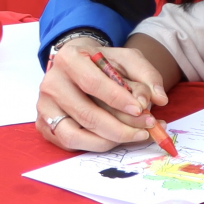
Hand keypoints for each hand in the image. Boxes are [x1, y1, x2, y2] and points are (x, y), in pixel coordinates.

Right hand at [34, 39, 164, 150]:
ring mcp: (45, 106)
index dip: (118, 99)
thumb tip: (159, 99)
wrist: (78, 65)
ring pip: (77, 134)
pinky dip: (96, 145)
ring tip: (135, 135)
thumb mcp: (128, 59)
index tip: (141, 110)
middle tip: (147, 129)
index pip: (92, 83)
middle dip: (121, 126)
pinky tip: (116, 139)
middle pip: (86, 113)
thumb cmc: (103, 62)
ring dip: (111, 140)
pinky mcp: (44, 125)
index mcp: (69, 59)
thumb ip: (146, 75)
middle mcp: (51, 83)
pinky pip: (71, 143)